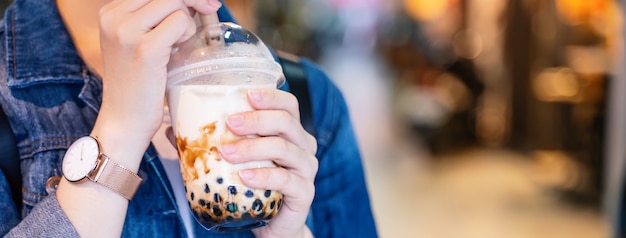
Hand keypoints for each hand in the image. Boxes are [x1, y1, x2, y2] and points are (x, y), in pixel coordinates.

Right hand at [92, 0, 221, 169]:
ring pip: (175, 3)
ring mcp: (127, 31)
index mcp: (110, 12)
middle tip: (210, 9)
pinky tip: (177, 52)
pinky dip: (187, 34)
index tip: (202, 2)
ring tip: (177, 45)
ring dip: (187, 22)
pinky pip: (181, 22)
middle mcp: (113, 17)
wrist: (124, 121)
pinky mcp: (145, 48)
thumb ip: (156, 18)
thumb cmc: (138, 83)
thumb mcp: (139, 42)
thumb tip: (194, 0)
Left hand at [221, 89, 317, 237]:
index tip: (247, 94)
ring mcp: (306, 170)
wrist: (272, 225)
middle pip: (286, 122)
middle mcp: (303, 147)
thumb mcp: (235, 160)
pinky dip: (264, 176)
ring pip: (285, 149)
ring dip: (254, 147)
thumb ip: (211, 142)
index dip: (271, 96)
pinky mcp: (305, 192)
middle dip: (257, 119)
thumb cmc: (255, 186)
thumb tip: (172, 129)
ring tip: (227, 152)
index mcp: (291, 132)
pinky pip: (286, 180)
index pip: (288, 106)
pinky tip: (244, 176)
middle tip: (230, 122)